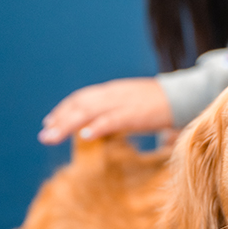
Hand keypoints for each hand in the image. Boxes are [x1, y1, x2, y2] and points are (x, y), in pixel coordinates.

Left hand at [37, 78, 171, 143]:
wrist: (183, 97)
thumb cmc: (159, 106)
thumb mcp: (132, 105)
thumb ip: (115, 112)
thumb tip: (98, 127)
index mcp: (113, 91)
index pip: (81, 98)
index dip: (63, 109)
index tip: (49, 122)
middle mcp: (113, 94)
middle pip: (80, 104)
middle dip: (59, 119)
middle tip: (44, 136)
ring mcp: (123, 103)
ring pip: (89, 111)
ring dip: (67, 125)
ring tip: (53, 137)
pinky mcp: (135, 113)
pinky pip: (112, 120)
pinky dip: (96, 127)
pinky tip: (84, 136)